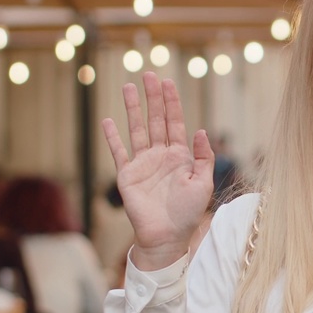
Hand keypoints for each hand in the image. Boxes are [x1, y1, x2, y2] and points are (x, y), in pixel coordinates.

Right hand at [102, 72, 213, 270]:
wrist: (166, 237)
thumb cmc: (188, 214)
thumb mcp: (203, 184)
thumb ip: (203, 157)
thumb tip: (200, 130)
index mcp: (180, 156)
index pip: (175, 123)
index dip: (172, 103)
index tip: (168, 82)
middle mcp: (160, 156)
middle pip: (155, 120)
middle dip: (153, 98)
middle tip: (149, 75)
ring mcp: (142, 164)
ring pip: (136, 130)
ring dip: (133, 109)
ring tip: (128, 87)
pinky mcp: (127, 175)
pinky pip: (119, 152)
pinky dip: (112, 137)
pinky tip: (108, 121)